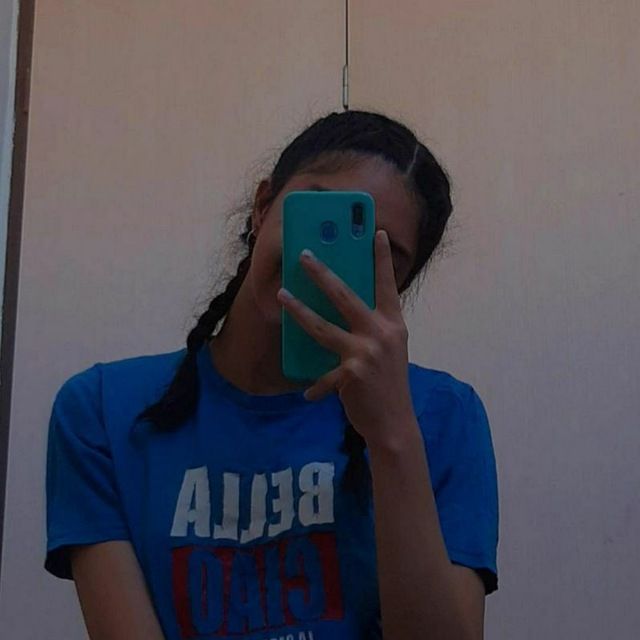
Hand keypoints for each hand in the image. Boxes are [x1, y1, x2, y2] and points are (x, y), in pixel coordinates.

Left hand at [276, 230, 414, 448]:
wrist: (394, 423)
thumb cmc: (388, 384)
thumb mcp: (388, 351)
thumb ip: (371, 329)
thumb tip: (343, 311)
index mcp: (393, 324)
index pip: (386, 285)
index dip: (382, 259)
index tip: (377, 233)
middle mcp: (381, 333)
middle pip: (345, 296)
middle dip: (322, 274)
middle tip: (304, 256)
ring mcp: (366, 352)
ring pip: (323, 326)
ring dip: (299, 310)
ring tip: (282, 296)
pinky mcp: (351, 373)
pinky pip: (323, 375)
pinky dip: (315, 386)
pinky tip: (307, 395)